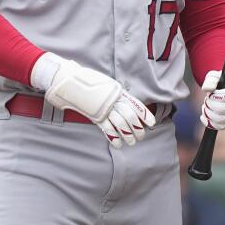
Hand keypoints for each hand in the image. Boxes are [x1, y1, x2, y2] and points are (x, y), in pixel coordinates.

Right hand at [40, 56, 155, 147]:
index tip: (152, 123)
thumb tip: (128, 104)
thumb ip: (117, 94)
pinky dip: (114, 137)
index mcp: (118, 91)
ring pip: (120, 124)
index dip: (144, 114)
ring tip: (132, 142)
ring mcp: (104, 108)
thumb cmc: (90, 82)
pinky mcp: (95, 115)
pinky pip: (107, 128)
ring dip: (128, 135)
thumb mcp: (107, 85)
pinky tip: (118, 144)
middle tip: (141, 136)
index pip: (135, 104)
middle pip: (129, 116)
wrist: (71, 79)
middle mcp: (112, 100)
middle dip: (137, 128)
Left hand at [200, 71, 224, 130]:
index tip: (209, 94)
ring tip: (205, 107)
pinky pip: (221, 127)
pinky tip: (204, 117)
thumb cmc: (219, 81)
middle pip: (222, 110)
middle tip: (206, 101)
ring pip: (221, 120)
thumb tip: (207, 89)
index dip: (212, 96)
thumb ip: (210, 80)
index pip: (224, 97)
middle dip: (209, 105)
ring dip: (208, 114)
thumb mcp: (214, 76)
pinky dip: (209, 123)